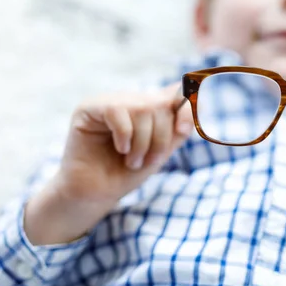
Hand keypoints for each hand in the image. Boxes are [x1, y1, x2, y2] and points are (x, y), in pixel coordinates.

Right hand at [24, 83, 193, 244]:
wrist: (95, 194)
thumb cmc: (126, 173)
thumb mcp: (160, 151)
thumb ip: (177, 129)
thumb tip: (197, 105)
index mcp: (149, 108)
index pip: (176, 91)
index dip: (186, 106)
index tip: (183, 131)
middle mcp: (131, 100)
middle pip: (160, 105)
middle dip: (160, 138)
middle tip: (147, 161)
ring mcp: (110, 101)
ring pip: (142, 108)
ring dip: (142, 142)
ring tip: (131, 161)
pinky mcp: (89, 108)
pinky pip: (117, 111)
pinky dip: (124, 135)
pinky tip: (120, 149)